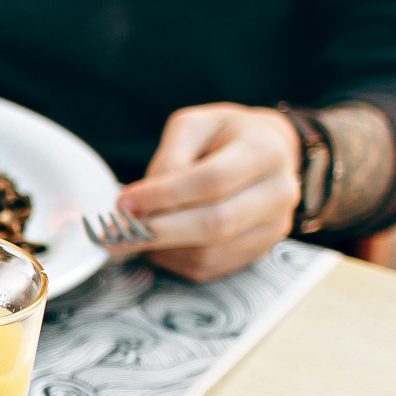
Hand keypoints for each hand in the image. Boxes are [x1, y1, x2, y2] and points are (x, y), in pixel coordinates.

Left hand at [118, 104, 301, 281]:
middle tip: (117, 232)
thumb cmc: (224, 136)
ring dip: (163, 250)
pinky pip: (210, 268)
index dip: (164, 196)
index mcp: (264, 152)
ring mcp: (273, 227)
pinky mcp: (260, 251)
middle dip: (159, 231)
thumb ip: (168, 159)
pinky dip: (175, 261)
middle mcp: (278, 193)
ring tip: (136, 235)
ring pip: (210, 253)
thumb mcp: (194, 126)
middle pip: (215, 224)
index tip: (124, 203)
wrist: (268, 151)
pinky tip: (159, 244)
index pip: (212, 182)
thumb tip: (139, 205)